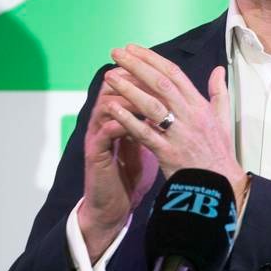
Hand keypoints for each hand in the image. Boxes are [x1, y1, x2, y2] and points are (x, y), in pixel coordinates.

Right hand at [77, 71, 158, 261]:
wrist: (113, 205)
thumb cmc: (130, 173)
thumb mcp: (147, 143)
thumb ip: (156, 121)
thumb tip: (175, 102)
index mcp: (119, 116)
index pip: (129, 85)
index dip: (144, 74)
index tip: (162, 65)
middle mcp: (106, 121)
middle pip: (114, 88)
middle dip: (132, 77)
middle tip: (149, 69)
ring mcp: (98, 135)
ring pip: (107, 106)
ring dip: (125, 98)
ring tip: (143, 92)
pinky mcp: (95, 153)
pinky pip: (103, 133)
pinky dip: (118, 124)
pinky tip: (130, 122)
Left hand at [101, 44, 247, 204]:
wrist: (219, 184)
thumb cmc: (219, 151)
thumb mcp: (224, 119)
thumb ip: (219, 92)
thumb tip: (219, 70)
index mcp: (200, 105)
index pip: (174, 74)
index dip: (152, 59)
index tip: (133, 49)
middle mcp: (190, 115)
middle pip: (160, 83)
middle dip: (137, 66)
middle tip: (116, 53)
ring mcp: (178, 133)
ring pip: (151, 105)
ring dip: (128, 88)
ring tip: (109, 76)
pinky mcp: (168, 152)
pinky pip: (145, 133)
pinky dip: (128, 120)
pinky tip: (112, 108)